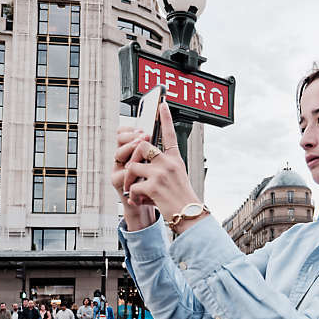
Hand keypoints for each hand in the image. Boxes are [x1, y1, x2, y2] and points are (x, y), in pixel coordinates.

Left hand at [115, 102, 204, 232]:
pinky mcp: (153, 186)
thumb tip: (144, 157)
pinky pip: (133, 184)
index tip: (162, 103)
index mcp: (175, 159)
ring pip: (133, 165)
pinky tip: (140, 200)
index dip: (165, 117)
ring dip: (130, 178)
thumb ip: (163, 164)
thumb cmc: (182, 198)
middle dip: (133, 156)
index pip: (169, 133)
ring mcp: (161, 173)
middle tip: (133, 167)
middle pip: (142, 145)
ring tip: (135, 189)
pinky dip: (133, 194)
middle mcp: (169, 163)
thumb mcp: (177, 176)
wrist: (189, 216)